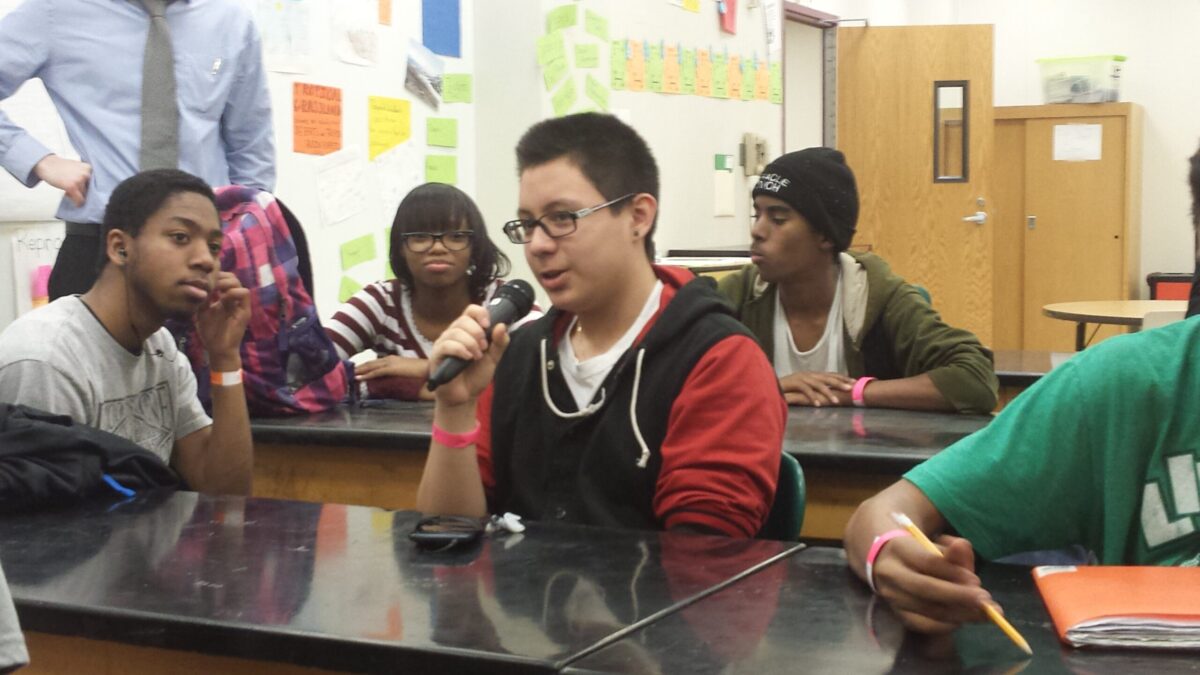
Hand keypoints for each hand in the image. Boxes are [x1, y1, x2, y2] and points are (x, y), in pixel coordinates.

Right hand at [34, 155, 91, 206]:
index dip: (86, 186)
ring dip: (76, 195)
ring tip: (66, 187)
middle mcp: (86, 173)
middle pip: (89, 190)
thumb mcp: (76, 168)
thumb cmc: (60, 167)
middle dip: (81, 191)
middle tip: (70, 186)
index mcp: (88, 168)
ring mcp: (79, 180)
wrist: (46, 163)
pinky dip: (77, 203)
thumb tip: (91, 191)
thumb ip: (84, 176)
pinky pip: (79, 200)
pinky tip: (70, 197)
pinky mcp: (72, 186)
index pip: (94, 183)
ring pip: (84, 195)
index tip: (81, 187)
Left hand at [196, 272, 250, 370]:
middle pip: (232, 277)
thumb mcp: (201, 312)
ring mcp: (240, 305)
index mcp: (223, 299)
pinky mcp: (245, 311)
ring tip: (215, 288)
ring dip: (226, 282)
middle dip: (220, 276)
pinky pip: (244, 294)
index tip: (203, 279)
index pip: (223, 279)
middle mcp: (233, 300)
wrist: (217, 349)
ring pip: (238, 283)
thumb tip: (197, 284)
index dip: (215, 276)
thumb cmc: (210, 333)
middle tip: (209, 282)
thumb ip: (202, 299)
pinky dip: (233, 291)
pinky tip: (222, 297)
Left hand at [356, 355, 428, 380]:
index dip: (365, 366)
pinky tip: (359, 378)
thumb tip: (391, 380)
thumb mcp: (406, 373)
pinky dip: (367, 374)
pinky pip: (376, 372)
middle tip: (347, 372)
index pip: (375, 363)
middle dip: (359, 367)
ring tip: (349, 375)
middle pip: (370, 363)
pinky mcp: (392, 368)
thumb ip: (398, 375)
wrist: (430, 369)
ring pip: (371, 366)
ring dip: (360, 370)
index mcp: (393, 359)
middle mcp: (389, 359)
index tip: (356, 370)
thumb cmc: (422, 372)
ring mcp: (391, 363)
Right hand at [429, 305, 509, 407]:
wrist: (465, 396)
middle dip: (478, 333)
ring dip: (471, 343)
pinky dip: (460, 349)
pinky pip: (446, 345)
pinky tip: (467, 358)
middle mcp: (453, 333)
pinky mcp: (436, 355)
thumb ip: (500, 343)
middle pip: (463, 319)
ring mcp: (443, 343)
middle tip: (483, 348)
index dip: (480, 313)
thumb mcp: (493, 358)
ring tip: (477, 357)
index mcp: (467, 330)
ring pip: (455, 332)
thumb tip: (502, 325)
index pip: (471, 310)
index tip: (488, 326)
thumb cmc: (476, 375)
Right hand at [779, 371, 854, 406]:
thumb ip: (814, 389)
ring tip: (836, 402)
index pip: (830, 375)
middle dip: (840, 383)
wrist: (769, 384)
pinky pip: (805, 390)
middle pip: (827, 377)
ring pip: (817, 384)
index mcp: (812, 375)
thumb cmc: (787, 389)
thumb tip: (827, 394)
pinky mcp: (793, 383)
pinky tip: (818, 404)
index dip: (842, 378)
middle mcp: (808, 374)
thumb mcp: (803, 388)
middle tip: (851, 389)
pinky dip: (812, 397)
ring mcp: (801, 377)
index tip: (854, 382)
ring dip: (828, 393)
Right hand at [871, 534, 992, 633]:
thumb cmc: (920, 552)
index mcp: (899, 549)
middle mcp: (891, 574)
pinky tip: (963, 619)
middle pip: (924, 588)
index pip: (927, 562)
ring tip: (983, 613)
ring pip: (926, 609)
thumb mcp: (936, 545)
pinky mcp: (898, 614)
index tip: (977, 580)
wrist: (890, 564)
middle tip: (985, 602)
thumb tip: (963, 546)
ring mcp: (892, 597)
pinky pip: (924, 625)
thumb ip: (953, 549)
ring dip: (959, 613)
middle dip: (958, 596)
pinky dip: (946, 625)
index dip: (953, 572)